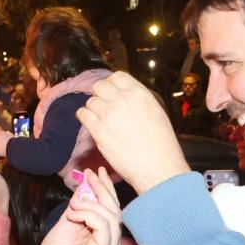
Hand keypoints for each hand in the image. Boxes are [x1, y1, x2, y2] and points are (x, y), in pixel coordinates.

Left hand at [27, 169, 121, 244]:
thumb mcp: (66, 222)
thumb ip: (78, 205)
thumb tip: (85, 184)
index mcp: (106, 237)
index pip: (113, 209)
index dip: (106, 188)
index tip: (95, 171)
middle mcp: (112, 244)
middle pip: (116, 211)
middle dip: (102, 189)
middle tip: (90, 175)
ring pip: (111, 217)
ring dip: (91, 204)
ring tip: (73, 203)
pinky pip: (103, 227)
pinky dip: (89, 215)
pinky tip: (74, 214)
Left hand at [76, 71, 188, 194]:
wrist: (157, 167)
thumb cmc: (162, 145)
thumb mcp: (157, 113)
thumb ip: (139, 101)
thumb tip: (126, 97)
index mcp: (139, 94)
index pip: (117, 77)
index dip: (112, 84)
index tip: (111, 92)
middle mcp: (122, 100)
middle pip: (100, 87)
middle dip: (100, 95)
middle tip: (104, 106)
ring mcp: (108, 114)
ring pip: (90, 101)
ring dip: (93, 108)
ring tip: (100, 119)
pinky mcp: (98, 130)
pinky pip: (82, 114)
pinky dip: (84, 117)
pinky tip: (91, 123)